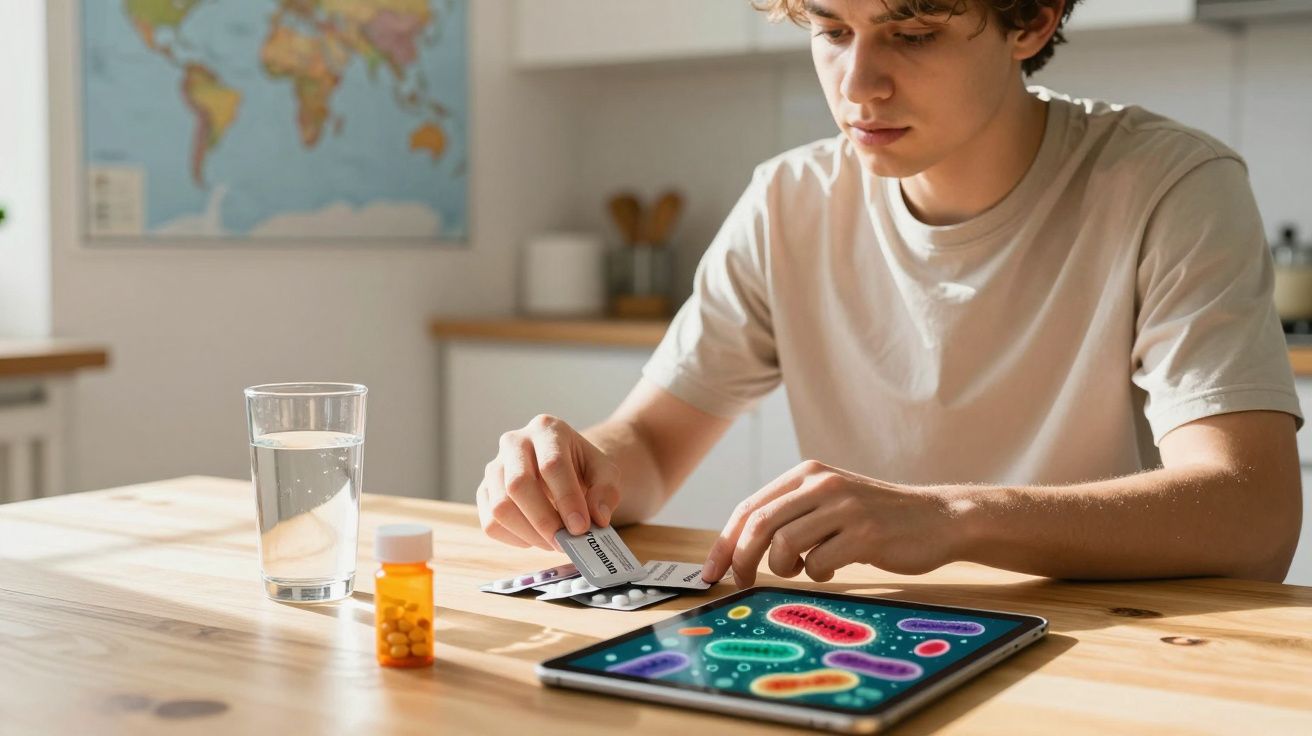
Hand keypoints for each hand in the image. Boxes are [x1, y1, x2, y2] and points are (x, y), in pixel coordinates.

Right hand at [476, 414, 619, 549]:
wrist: (562, 466)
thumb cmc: (582, 467)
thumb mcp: (605, 472)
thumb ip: (606, 492)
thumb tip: (597, 518)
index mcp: (546, 429)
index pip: (552, 464)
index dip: (567, 499)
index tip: (581, 528)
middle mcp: (514, 442)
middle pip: (518, 484)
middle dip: (544, 520)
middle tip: (565, 541)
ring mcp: (494, 467)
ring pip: (500, 507)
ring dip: (529, 534)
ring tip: (554, 541)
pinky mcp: (484, 492)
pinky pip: (491, 523)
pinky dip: (515, 539)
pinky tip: (536, 537)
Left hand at [702, 460, 959, 586]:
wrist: (937, 518)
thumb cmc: (876, 517)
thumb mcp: (829, 501)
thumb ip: (791, 513)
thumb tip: (738, 548)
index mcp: (807, 473)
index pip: (749, 507)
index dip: (725, 542)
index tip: (712, 571)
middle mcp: (822, 483)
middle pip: (758, 524)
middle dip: (741, 559)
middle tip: (743, 582)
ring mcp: (844, 506)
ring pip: (784, 544)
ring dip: (783, 568)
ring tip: (799, 570)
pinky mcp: (865, 532)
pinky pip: (818, 563)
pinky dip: (816, 575)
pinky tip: (832, 568)